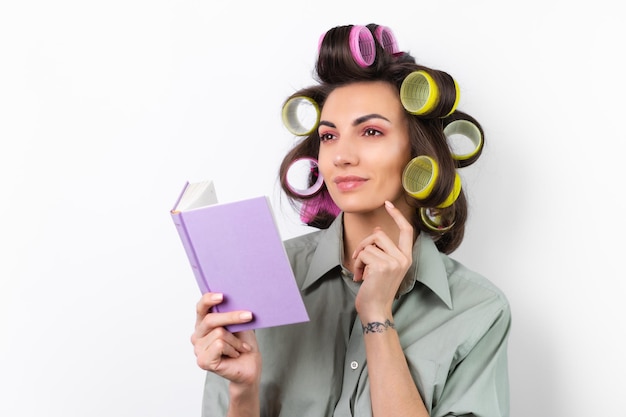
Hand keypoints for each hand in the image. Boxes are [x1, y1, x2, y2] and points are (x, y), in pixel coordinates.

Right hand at [190, 292, 261, 385]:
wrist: (250, 367)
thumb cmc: (244, 345)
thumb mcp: (239, 324)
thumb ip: (231, 313)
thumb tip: (236, 299)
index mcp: (203, 324)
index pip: (201, 307)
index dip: (208, 299)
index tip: (222, 296)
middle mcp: (197, 335)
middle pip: (210, 319)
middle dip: (232, 317)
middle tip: (249, 316)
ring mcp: (198, 349)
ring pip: (219, 333)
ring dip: (236, 341)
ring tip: (241, 347)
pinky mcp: (203, 361)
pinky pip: (220, 345)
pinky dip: (232, 349)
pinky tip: (235, 354)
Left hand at [352, 201, 413, 319]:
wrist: (376, 310)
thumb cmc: (378, 290)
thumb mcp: (384, 267)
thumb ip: (383, 249)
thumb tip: (378, 228)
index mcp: (407, 258)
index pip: (406, 230)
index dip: (397, 215)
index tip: (388, 204)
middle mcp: (403, 258)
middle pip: (379, 234)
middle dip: (364, 244)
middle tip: (358, 259)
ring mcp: (394, 262)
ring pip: (369, 245)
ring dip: (359, 258)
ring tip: (360, 272)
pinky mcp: (382, 266)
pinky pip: (363, 254)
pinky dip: (356, 265)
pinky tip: (360, 277)